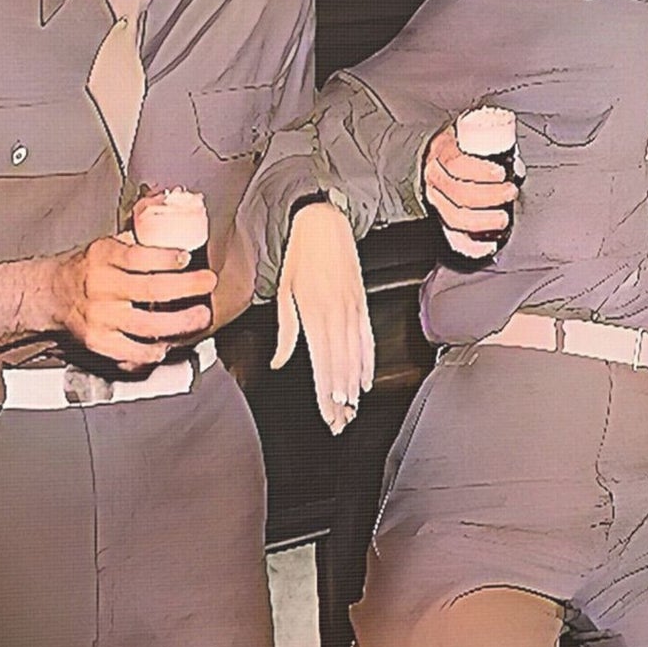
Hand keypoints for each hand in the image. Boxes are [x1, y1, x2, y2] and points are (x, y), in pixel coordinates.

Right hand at [49, 235, 215, 370]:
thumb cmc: (90, 268)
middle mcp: (100, 287)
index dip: (166, 258)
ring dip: (180, 323)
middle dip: (186, 287)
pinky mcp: (99, 341)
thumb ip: (141, 232)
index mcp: (103, 257)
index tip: (187, 258)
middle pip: (150, 290)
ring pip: (146, 325)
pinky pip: (132, 352)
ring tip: (200, 317)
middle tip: (208, 284)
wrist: (53, 294)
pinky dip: (154, 351)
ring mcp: (100, 317)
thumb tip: (167, 204)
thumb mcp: (111, 243)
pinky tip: (169, 343)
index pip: (138, 256)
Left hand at [272, 201, 375, 435]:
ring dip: (354, 386)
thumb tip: (279, 362)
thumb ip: (286, 332)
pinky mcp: (362, 303)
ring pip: (356, 357)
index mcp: (313, 314)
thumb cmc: (300, 255)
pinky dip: (368, 362)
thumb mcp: (284, 292)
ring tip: (352, 409)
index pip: (321, 365)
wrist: (324, 223)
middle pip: (340, 367)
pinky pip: (368, 339)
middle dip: (340, 399)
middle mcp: (336, 315)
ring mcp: (353, 310)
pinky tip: (366, 380)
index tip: (328, 414)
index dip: (325, 393)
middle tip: (340, 423)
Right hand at [422, 124, 518, 258]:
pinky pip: (452, 238)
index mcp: (442, 152)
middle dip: (489, 195)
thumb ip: (493, 143)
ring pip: (454, 216)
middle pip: (458, 192)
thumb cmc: (464, 145)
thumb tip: (516, 163)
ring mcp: (436, 200)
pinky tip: (488, 246)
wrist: (445, 155)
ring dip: (483, 220)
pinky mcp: (442, 219)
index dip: (480, 171)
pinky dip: (471, 246)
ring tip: (502, 217)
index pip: (456, 163)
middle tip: (509, 191)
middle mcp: (435, 177)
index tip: (500, 173)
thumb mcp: (473, 135)